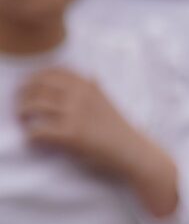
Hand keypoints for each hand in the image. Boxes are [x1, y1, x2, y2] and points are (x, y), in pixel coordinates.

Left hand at [17, 68, 178, 216]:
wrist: (132, 151)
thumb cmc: (119, 129)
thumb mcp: (107, 101)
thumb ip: (94, 88)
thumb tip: (89, 77)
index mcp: (87, 85)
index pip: (51, 71)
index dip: (34, 78)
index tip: (27, 87)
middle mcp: (80, 95)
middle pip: (37, 86)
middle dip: (23, 95)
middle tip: (20, 107)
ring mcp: (75, 114)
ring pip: (34, 106)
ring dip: (22, 113)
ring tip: (22, 121)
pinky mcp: (71, 135)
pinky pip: (38, 131)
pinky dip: (31, 136)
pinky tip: (33, 140)